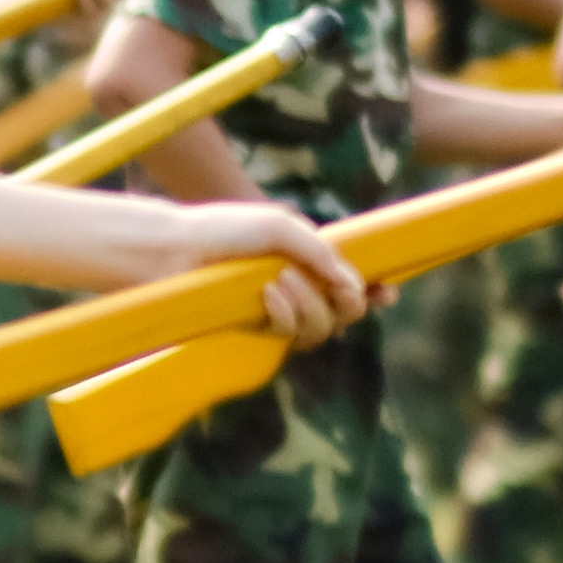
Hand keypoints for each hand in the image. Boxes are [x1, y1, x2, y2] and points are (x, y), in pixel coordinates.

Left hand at [165, 200, 371, 343]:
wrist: (175, 249)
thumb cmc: (225, 229)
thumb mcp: (279, 227)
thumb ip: (321, 251)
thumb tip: (356, 285)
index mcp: (309, 258)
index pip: (353, 281)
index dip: (376, 291)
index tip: (387, 292)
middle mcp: (299, 287)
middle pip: (345, 313)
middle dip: (349, 303)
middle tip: (338, 289)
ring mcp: (278, 310)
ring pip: (320, 329)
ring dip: (311, 306)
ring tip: (281, 280)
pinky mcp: (256, 328)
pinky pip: (287, 335)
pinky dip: (285, 315)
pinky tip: (267, 295)